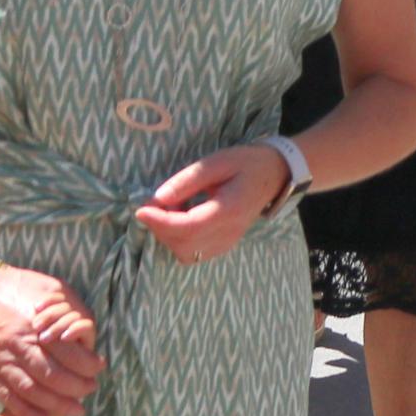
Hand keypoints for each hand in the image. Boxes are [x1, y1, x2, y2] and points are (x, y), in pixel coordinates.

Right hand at [0, 265, 103, 415]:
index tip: (99, 367)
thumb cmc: (20, 287)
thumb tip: (87, 329)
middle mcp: (19, 344)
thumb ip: (70, 307)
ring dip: (56, 405)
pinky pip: (8, 397)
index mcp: (35, 324)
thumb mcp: (51, 287)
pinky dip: (25, 413)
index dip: (86, 364)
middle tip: (91, 389)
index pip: (67, 352)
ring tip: (76, 410)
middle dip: (75, 387)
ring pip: (32, 390)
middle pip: (51, 375)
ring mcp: (3, 360)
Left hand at [134, 145, 290, 264]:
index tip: (141, 209)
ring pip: (186, 253)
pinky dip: (179, 240)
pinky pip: (193, 253)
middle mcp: (228, 232)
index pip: (188, 227)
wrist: (274, 174)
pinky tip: (181, 219)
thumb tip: (158, 198)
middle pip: (184, 244)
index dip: (160, 221)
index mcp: (229, 210)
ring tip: (171, 210)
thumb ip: (188, 180)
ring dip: (169, 235)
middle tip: (154, 204)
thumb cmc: (246, 163)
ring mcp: (227, 242)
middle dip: (160, 227)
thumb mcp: (217, 162)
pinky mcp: (223, 245)